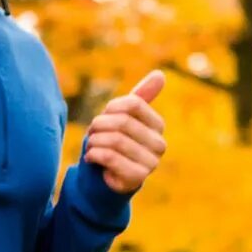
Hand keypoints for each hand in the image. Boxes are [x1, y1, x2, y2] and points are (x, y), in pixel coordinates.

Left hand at [81, 70, 168, 194]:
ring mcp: (151, 162)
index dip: (111, 108)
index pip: (133, 104)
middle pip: (122, 122)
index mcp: (158, 125)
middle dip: (99, 125)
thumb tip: (160, 74)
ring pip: (115, 140)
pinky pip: (110, 157)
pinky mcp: (137, 177)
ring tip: (91, 145)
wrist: (107, 177)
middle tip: (91, 133)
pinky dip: (94, 155)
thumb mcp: (125, 117)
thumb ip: (141, 97)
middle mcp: (159, 144)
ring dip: (94, 141)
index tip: (103, 116)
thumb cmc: (115, 142)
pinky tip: (91, 157)